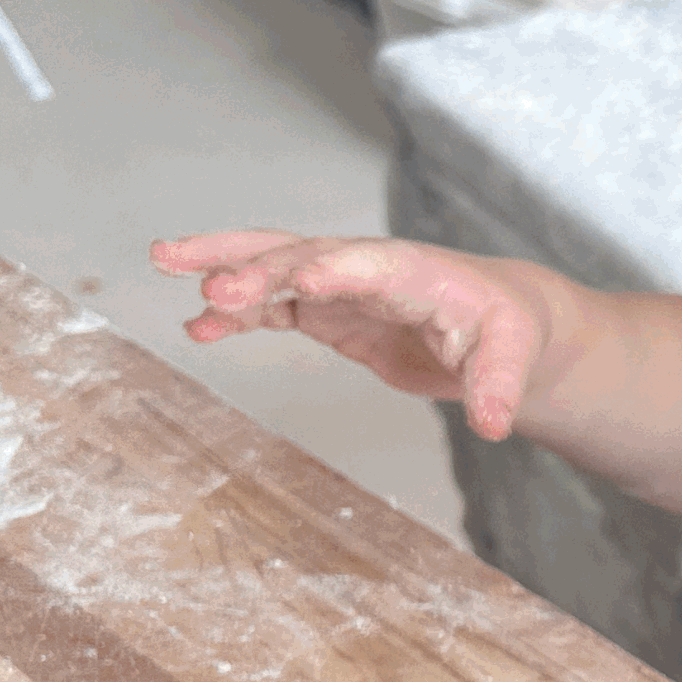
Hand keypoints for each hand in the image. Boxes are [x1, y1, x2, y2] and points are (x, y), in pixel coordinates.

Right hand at [151, 230, 558, 440]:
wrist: (502, 321)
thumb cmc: (509, 328)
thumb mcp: (515, 357)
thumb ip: (498, 387)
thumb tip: (493, 424)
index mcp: (416, 272)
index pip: (368, 264)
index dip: (334, 269)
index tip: (300, 279)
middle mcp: (368, 270)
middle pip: (305, 256)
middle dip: (260, 268)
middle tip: (212, 282)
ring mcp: (343, 289)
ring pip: (275, 267)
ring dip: (225, 268)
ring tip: (166, 265)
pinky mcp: (330, 314)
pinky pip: (274, 307)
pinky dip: (237, 314)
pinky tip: (199, 326)